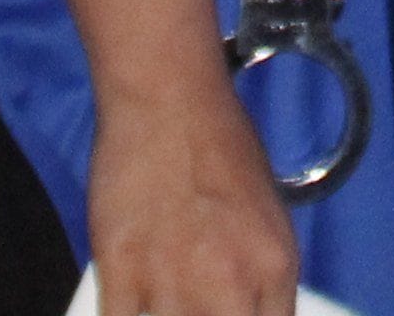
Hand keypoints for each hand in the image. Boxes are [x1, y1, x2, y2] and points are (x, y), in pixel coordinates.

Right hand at [82, 84, 304, 315]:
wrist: (168, 99)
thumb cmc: (221, 144)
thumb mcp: (268, 213)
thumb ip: (258, 274)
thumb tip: (243, 310)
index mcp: (274, 268)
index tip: (225, 315)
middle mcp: (229, 284)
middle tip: (194, 304)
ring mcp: (171, 281)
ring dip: (163, 315)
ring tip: (163, 288)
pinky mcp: (118, 269)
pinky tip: (127, 302)